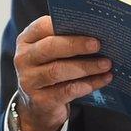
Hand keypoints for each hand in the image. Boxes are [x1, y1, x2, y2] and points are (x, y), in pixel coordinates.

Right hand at [13, 15, 112, 130]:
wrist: (38, 107)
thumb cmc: (51, 69)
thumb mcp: (54, 53)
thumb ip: (67, 40)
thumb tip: (100, 31)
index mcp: (27, 40)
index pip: (42, 27)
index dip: (64, 24)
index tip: (89, 25)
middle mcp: (24, 59)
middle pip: (50, 47)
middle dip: (76, 45)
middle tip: (98, 44)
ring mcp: (29, 81)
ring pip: (58, 71)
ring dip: (86, 66)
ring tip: (106, 64)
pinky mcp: (40, 101)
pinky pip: (67, 91)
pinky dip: (88, 84)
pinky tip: (104, 79)